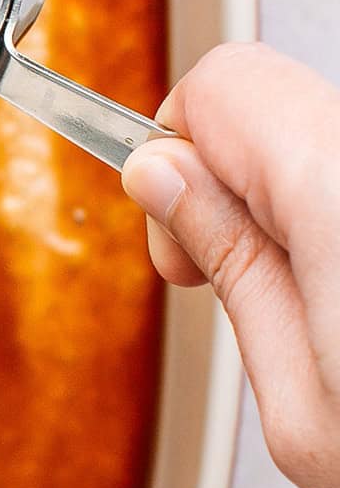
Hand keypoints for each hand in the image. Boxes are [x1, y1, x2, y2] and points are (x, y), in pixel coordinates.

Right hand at [122, 41, 339, 487]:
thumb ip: (229, 264)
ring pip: (326, 133)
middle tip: (239, 272)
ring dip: (299, 199)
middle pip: (277, 95)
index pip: (223, 84)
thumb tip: (162, 176)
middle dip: (231, 172)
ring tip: (315, 303)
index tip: (180, 236)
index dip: (175, 154)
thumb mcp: (304, 403)